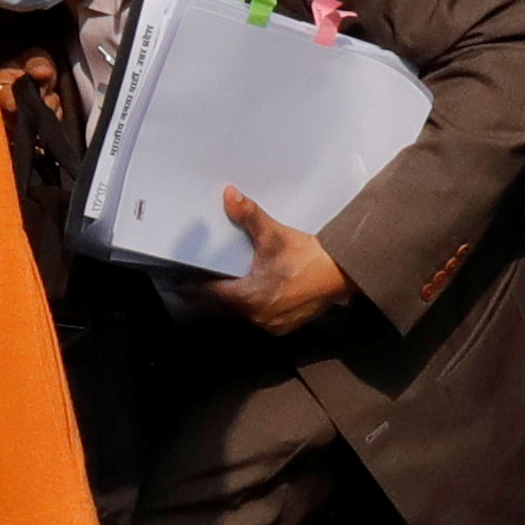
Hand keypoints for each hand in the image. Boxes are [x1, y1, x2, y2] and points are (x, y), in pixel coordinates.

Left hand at [181, 185, 354, 335]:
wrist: (343, 273)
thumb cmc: (310, 258)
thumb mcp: (275, 235)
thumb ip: (249, 217)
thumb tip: (230, 197)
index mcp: (249, 298)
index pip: (209, 296)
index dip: (193, 288)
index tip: (181, 282)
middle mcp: (258, 317)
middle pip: (223, 307)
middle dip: (211, 294)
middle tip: (198, 281)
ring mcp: (272, 325)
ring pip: (241, 314)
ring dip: (233, 301)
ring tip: (225, 286)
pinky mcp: (285, 326)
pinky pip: (259, 318)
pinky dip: (253, 307)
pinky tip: (254, 294)